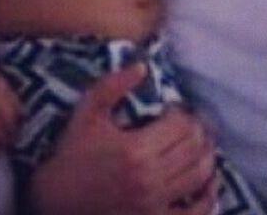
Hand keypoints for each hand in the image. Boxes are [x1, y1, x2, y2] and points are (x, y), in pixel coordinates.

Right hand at [30, 64, 217, 214]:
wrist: (57, 199)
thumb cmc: (72, 153)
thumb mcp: (87, 113)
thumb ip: (113, 85)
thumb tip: (143, 66)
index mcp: (135, 149)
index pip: (180, 125)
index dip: (184, 113)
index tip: (176, 110)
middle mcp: (150, 178)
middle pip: (194, 148)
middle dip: (200, 131)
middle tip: (196, 123)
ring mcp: (155, 204)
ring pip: (199, 175)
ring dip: (208, 156)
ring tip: (204, 144)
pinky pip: (194, 211)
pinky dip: (208, 196)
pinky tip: (209, 182)